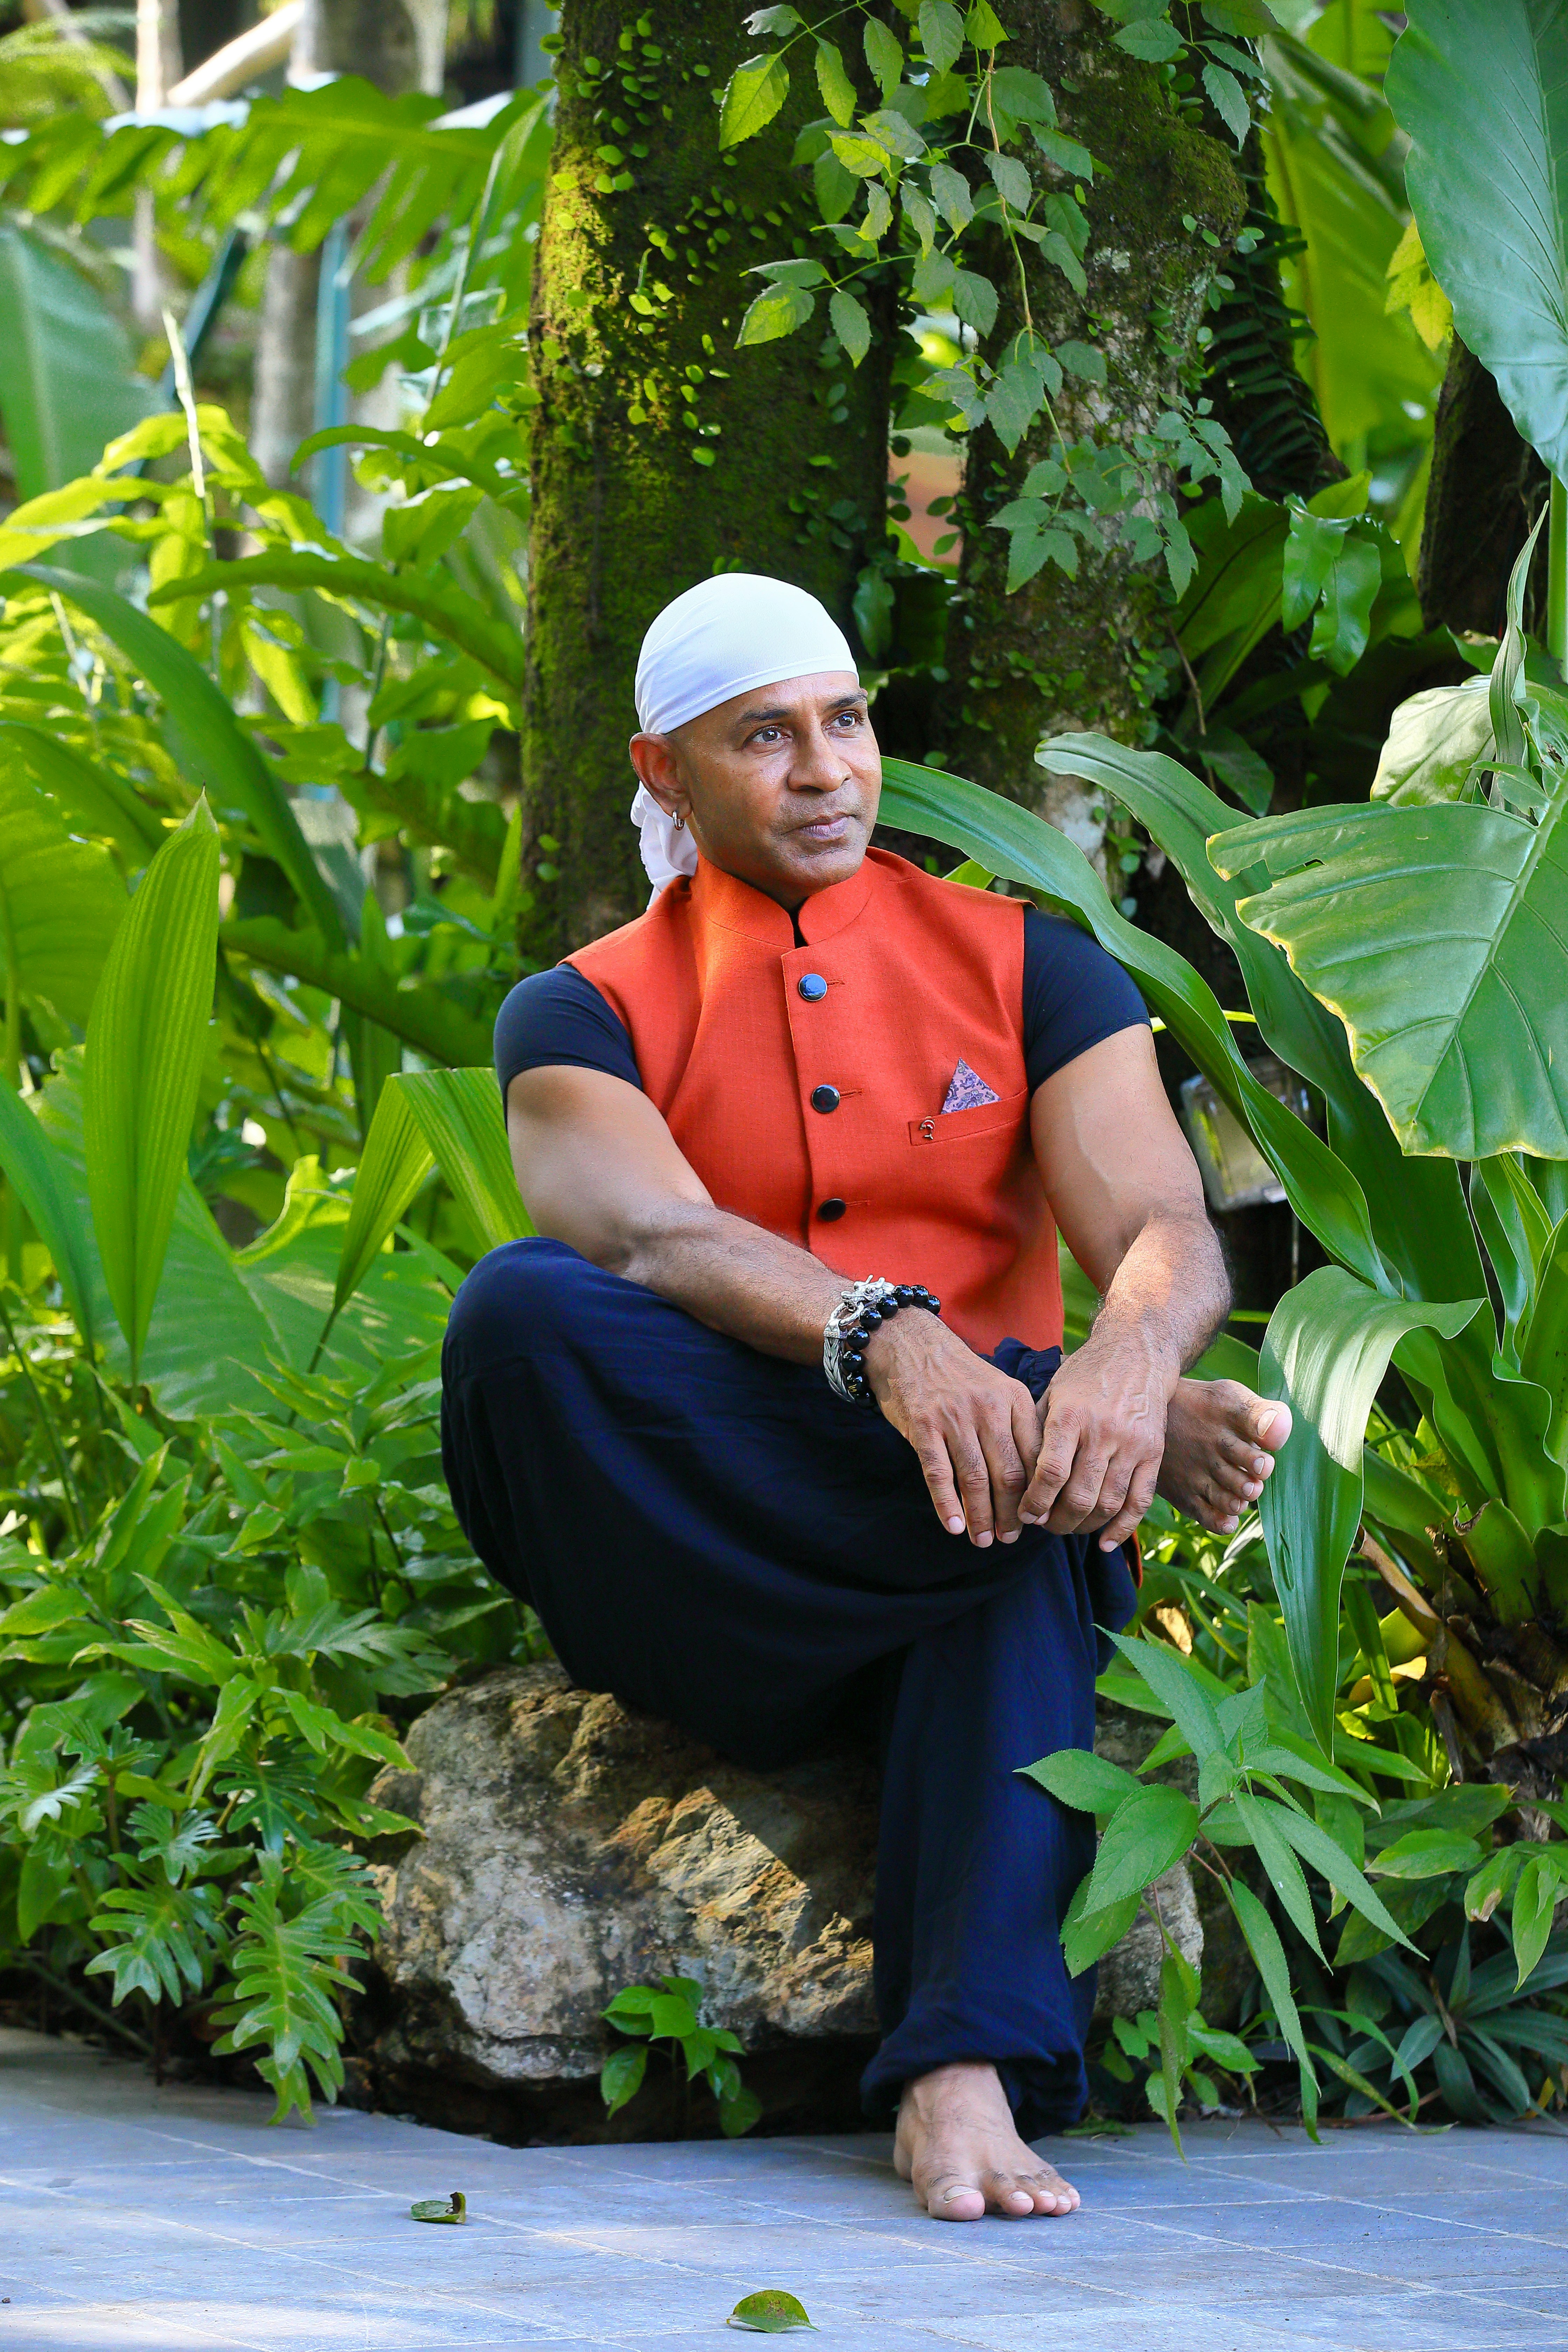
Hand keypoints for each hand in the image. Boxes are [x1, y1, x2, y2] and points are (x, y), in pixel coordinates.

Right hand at [864, 1311, 1041, 1546]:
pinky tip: (955, 1526)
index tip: (1037, 1520)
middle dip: (1011, 1514)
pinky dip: (947, 1504)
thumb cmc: (958, 1375)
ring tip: (983, 1541)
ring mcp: (955, 1416)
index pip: (1036, 1455)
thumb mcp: (998, 1389)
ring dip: (981, 1517)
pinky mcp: (923, 1425)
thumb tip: (1034, 1482)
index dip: (1038, 1494)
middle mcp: (989, 1407)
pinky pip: (939, 1473)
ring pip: (975, 1479)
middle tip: (1010, 1538)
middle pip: (1009, 1474)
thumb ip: (1017, 1427)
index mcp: (1015, 1399)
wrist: (909, 1343)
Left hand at [1019, 1327, 1175, 1550]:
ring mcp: (1131, 1444)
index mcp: (1070, 1416)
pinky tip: (1105, 1542)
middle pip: (1078, 1495)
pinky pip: (1139, 1501)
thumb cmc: (1084, 1375)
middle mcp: (1102, 1432)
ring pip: (1108, 1503)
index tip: (1024, 1515)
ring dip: (1084, 1526)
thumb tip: (1017, 1480)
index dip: (1035, 1502)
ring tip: (1068, 1528)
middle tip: (1044, 1526)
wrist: (1136, 1353)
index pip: (1050, 1473)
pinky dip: (1123, 1528)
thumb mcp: (1052, 1394)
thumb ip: (1035, 1433)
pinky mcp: (1154, 1453)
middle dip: (1057, 1521)